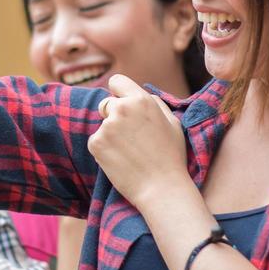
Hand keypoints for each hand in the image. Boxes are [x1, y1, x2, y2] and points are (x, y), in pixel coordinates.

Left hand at [88, 74, 187, 209]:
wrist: (162, 188)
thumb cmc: (171, 156)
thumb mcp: (172, 122)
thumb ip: (154, 103)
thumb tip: (139, 93)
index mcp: (141, 100)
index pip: (116, 81)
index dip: (118, 92)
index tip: (121, 104)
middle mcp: (121, 108)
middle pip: (107, 104)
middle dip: (114, 116)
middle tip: (131, 138)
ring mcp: (107, 126)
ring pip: (103, 125)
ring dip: (111, 135)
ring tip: (130, 152)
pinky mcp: (96, 143)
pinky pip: (96, 141)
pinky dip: (104, 150)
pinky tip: (121, 161)